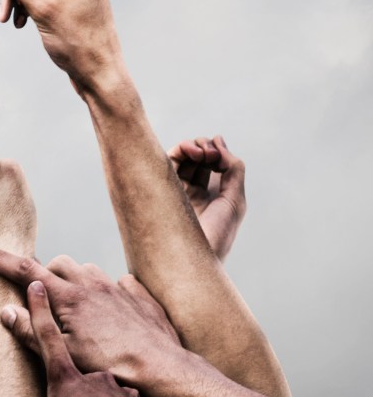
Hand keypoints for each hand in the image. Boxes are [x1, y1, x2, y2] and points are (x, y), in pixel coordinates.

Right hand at [17, 280, 168, 396]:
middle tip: (43, 296)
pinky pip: (118, 281)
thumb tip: (5, 310)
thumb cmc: (110, 363)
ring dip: (76, 280)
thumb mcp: (64, 353)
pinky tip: (110, 309)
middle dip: (46, 273)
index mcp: (68, 296)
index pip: (25, 270)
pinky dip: (107, 289)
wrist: (160, 367)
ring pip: (87, 269)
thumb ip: (31, 330)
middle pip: (58, 263)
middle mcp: (91, 283)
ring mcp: (116, 287)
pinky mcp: (139, 295)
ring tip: (76, 305)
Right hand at [169, 135, 245, 260]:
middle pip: (197, 158)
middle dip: (205, 148)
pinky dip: (180, 149)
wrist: (192, 256)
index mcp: (214, 196)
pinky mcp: (162, 187)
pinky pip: (168, 161)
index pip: (213, 164)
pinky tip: (191, 150)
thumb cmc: (217, 234)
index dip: (216, 152)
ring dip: (194, 146)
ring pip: (183, 157)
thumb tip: (218, 140)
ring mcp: (177, 189)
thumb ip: (233, 169)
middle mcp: (195, 191)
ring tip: (201, 151)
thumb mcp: (235, 201)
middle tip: (210, 153)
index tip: (219, 155)